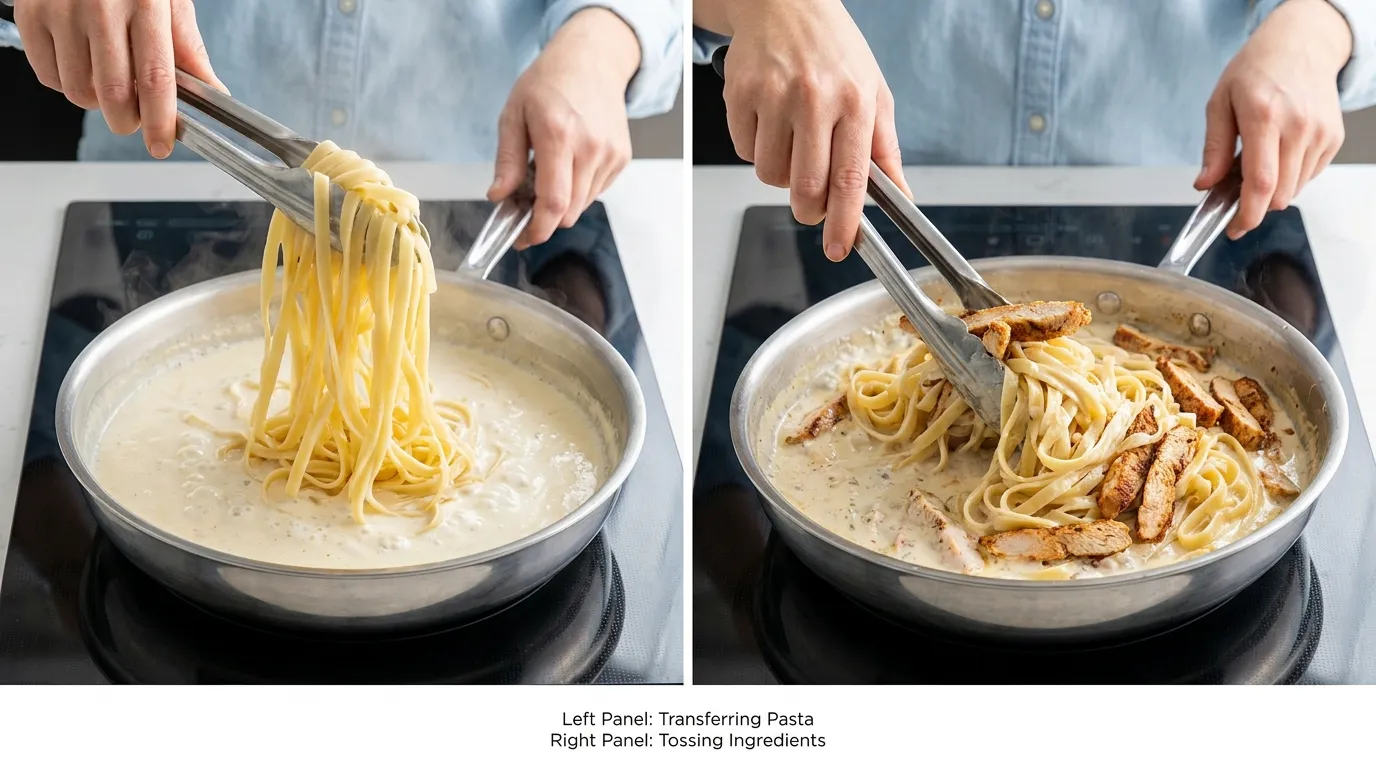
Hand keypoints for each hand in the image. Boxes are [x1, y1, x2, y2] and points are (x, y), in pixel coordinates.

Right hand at [12, 0, 224, 158]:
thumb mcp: (169, 0)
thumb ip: (188, 48)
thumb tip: (212, 92)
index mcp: (145, 3)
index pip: (156, 77)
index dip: (160, 120)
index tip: (161, 145)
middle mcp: (100, 7)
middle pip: (113, 93)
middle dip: (127, 120)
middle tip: (133, 117)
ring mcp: (61, 11)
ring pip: (78, 92)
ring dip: (96, 102)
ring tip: (107, 79)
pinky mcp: (30, 16)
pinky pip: (49, 77)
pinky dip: (67, 84)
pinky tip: (81, 63)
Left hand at [489, 8, 639, 249]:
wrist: (591, 60)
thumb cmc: (549, 82)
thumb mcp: (514, 114)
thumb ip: (508, 160)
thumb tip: (499, 196)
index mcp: (558, 135)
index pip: (553, 203)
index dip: (537, 230)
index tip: (522, 238)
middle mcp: (590, 148)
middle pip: (569, 212)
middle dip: (545, 220)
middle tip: (525, 209)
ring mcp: (610, 154)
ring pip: (583, 205)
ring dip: (562, 204)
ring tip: (547, 179)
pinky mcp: (621, 157)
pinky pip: (596, 190)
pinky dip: (578, 190)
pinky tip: (568, 166)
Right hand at [715, 0, 908, 261]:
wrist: (786, 2)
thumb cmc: (833, 49)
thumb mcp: (874, 92)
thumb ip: (885, 149)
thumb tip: (901, 195)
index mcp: (855, 100)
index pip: (850, 177)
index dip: (843, 220)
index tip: (839, 247)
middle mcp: (814, 98)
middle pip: (805, 185)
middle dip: (808, 208)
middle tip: (811, 203)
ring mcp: (773, 96)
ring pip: (769, 174)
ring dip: (781, 174)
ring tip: (792, 142)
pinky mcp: (740, 94)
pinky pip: (745, 151)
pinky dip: (757, 149)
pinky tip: (770, 122)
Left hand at [1196, 0, 1350, 238]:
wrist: (1300, 46)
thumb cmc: (1255, 71)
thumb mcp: (1220, 103)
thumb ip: (1214, 149)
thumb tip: (1205, 185)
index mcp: (1264, 117)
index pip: (1260, 182)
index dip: (1247, 214)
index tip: (1234, 229)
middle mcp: (1298, 126)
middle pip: (1280, 193)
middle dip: (1255, 207)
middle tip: (1235, 195)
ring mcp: (1320, 132)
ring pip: (1295, 189)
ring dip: (1272, 191)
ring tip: (1256, 164)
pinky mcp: (1333, 138)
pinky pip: (1309, 175)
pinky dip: (1289, 177)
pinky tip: (1277, 155)